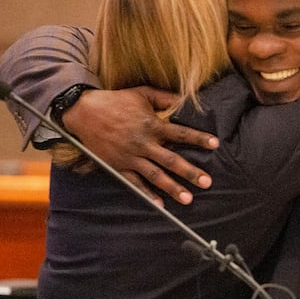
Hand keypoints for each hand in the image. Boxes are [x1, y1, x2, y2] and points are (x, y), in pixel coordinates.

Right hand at [62, 86, 218, 205]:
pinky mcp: (119, 166)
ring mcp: (131, 157)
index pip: (180, 133)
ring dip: (173, 188)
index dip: (198, 138)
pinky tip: (160, 205)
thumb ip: (165, 97)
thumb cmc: (116, 100)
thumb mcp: (142, 93)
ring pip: (156, 175)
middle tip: (207, 182)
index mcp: (152, 124)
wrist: (83, 111)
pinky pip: (135, 183)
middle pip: (171, 160)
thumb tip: (186, 99)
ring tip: (188, 199)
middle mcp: (143, 143)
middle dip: (190, 172)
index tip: (215, 144)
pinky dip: (147, 194)